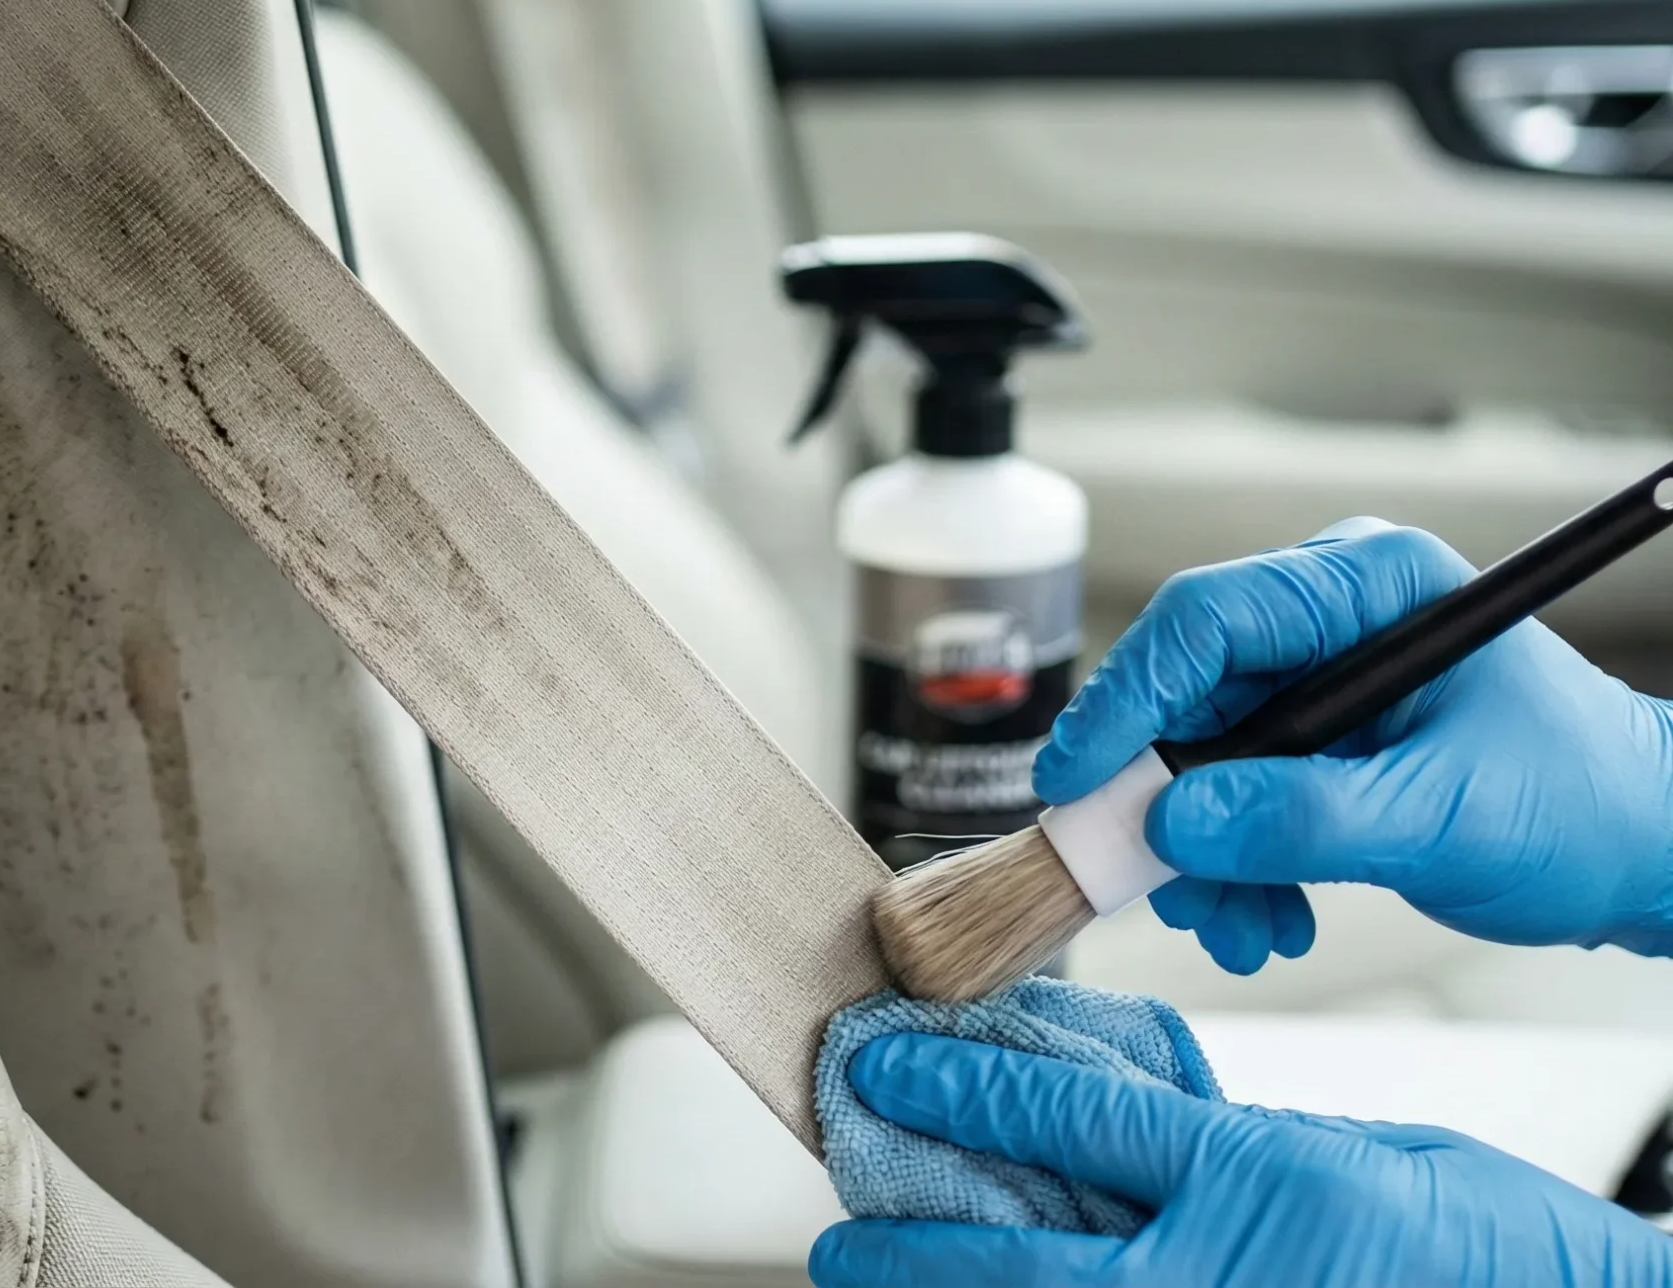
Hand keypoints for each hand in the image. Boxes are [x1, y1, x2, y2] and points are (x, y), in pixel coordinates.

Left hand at [810, 1034, 1672, 1287]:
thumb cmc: (1490, 1239)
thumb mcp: (1355, 1149)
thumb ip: (1228, 1139)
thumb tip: (1119, 1127)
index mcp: (1263, 1180)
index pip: (1076, 1120)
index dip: (966, 1087)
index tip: (888, 1062)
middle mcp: (1230, 1276)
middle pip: (1031, 1257)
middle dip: (918, 1244)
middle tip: (837, 1228)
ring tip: (871, 1286)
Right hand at [1034, 518, 1672, 970]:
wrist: (1649, 856)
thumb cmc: (1589, 806)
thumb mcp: (1443, 817)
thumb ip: (1302, 820)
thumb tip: (1174, 825)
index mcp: (1367, 589)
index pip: (1206, 620)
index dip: (1129, 698)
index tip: (1082, 780)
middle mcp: (1329, 622)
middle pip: (1186, 695)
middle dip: (1169, 805)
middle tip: (1156, 884)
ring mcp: (1319, 683)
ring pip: (1198, 759)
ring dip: (1201, 855)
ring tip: (1241, 928)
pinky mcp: (1315, 744)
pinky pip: (1231, 797)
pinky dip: (1233, 866)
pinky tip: (1268, 918)